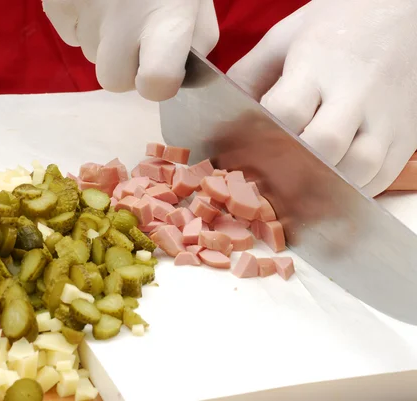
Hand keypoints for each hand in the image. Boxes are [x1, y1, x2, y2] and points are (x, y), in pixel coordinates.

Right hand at [43, 0, 218, 100]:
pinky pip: (70, 32)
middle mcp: (120, 22)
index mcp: (165, 20)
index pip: (156, 83)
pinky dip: (83, 20)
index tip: (159, 71)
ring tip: (118, 1)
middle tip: (135, 34)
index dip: (157, 84)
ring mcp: (82, 12)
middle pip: (113, 81)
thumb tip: (172, 76)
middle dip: (124, 66)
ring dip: (105, 40)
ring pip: (90, 54)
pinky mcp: (54, 3)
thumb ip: (193, 43)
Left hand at [227, 0, 416, 196]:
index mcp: (319, 62)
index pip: (286, 111)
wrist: (402, 14)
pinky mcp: (408, 133)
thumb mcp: (284, 38)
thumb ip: (250, 76)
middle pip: (323, 144)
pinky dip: (354, 189)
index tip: (245, 151)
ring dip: (325, 184)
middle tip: (271, 176)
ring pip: (358, 167)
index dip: (261, 137)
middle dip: (292, 165)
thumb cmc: (335, 26)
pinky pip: (381, 176)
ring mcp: (388, 114)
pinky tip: (331, 185)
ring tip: (301, 185)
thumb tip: (219, 118)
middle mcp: (357, 90)